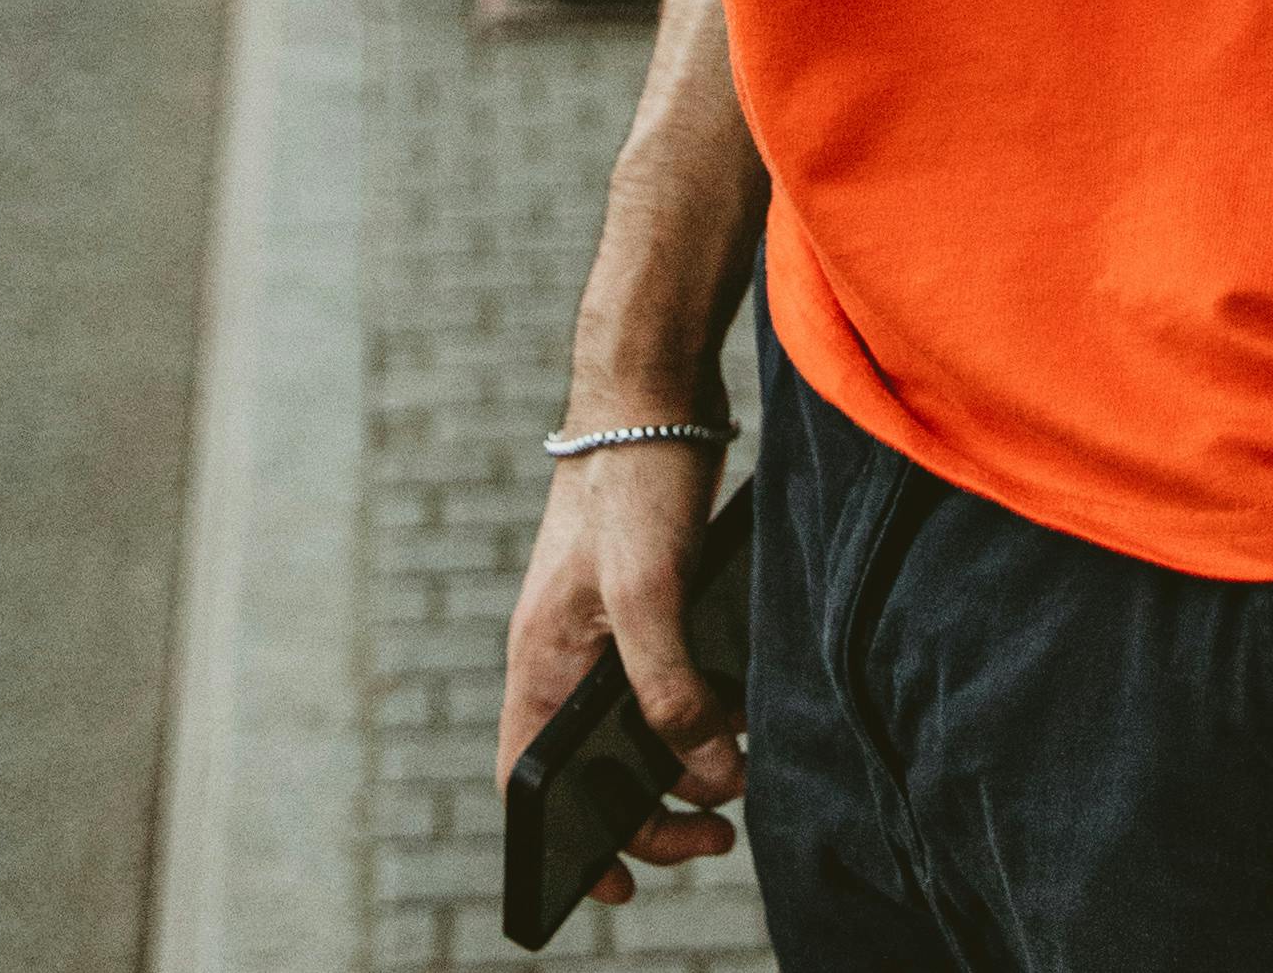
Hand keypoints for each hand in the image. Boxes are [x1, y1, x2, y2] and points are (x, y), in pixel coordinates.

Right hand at [497, 443, 744, 906]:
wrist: (651, 382)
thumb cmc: (632, 479)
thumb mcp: (650, 593)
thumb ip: (672, 689)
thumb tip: (709, 773)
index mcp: (541, 657)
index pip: (529, 780)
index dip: (564, 844)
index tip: (615, 890)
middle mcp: (564, 648)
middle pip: (595, 764)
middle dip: (654, 810)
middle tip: (720, 832)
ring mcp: (603, 621)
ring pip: (638, 721)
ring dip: (686, 755)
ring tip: (741, 763)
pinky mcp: (644, 595)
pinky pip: (667, 676)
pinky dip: (702, 702)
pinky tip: (742, 698)